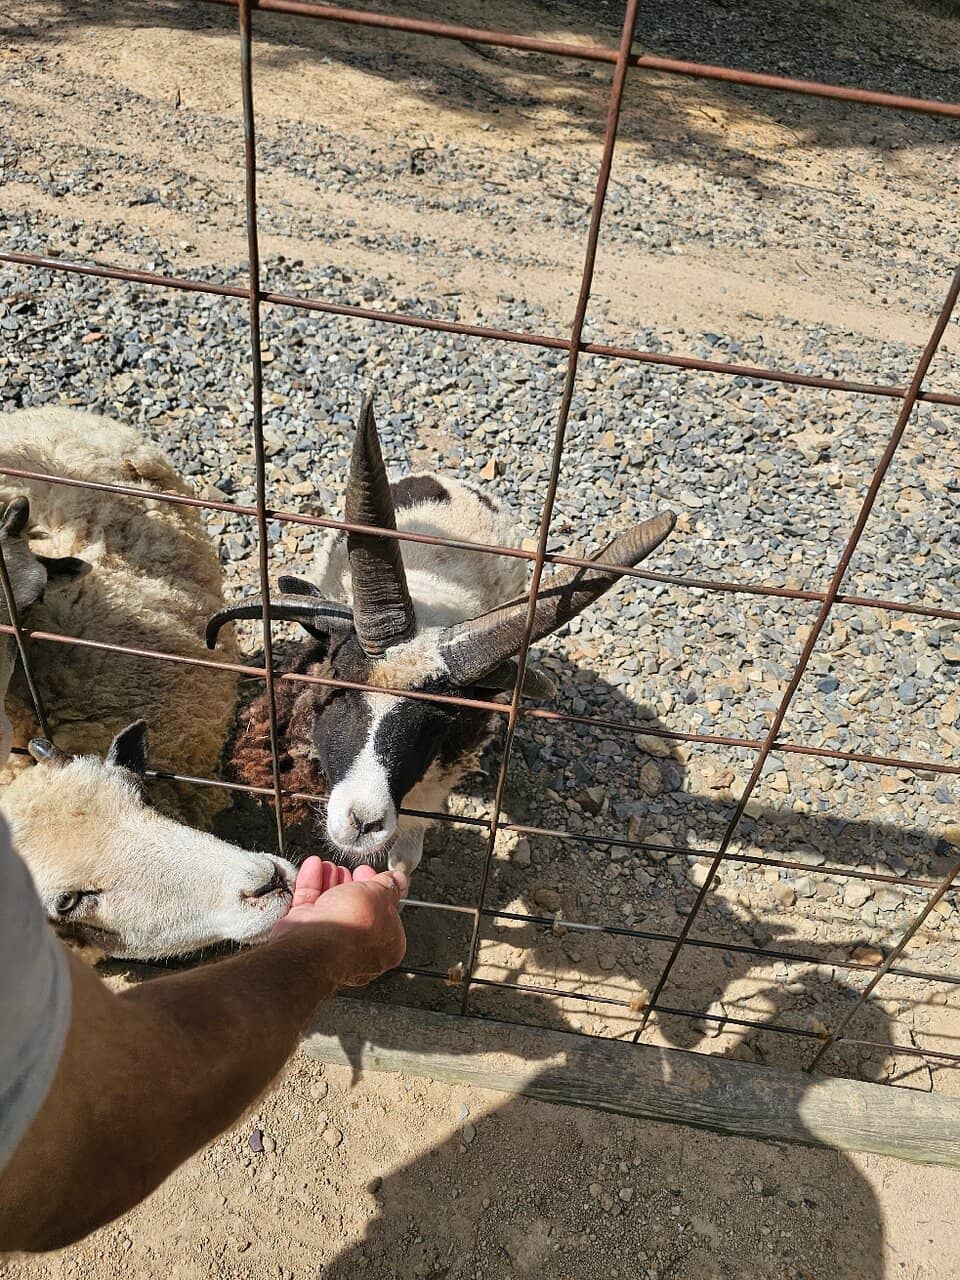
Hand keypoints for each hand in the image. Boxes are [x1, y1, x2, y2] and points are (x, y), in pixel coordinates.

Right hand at [270, 857, 407, 986]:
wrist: (313, 943)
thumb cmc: (353, 927)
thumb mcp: (380, 896)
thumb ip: (388, 886)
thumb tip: (397, 881)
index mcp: (387, 946)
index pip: (387, 916)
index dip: (382, 892)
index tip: (378, 876)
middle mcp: (357, 949)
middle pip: (357, 910)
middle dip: (355, 885)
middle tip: (356, 871)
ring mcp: (329, 943)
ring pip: (331, 906)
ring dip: (332, 882)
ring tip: (332, 867)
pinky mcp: (304, 935)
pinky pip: (309, 905)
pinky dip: (312, 884)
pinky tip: (314, 868)